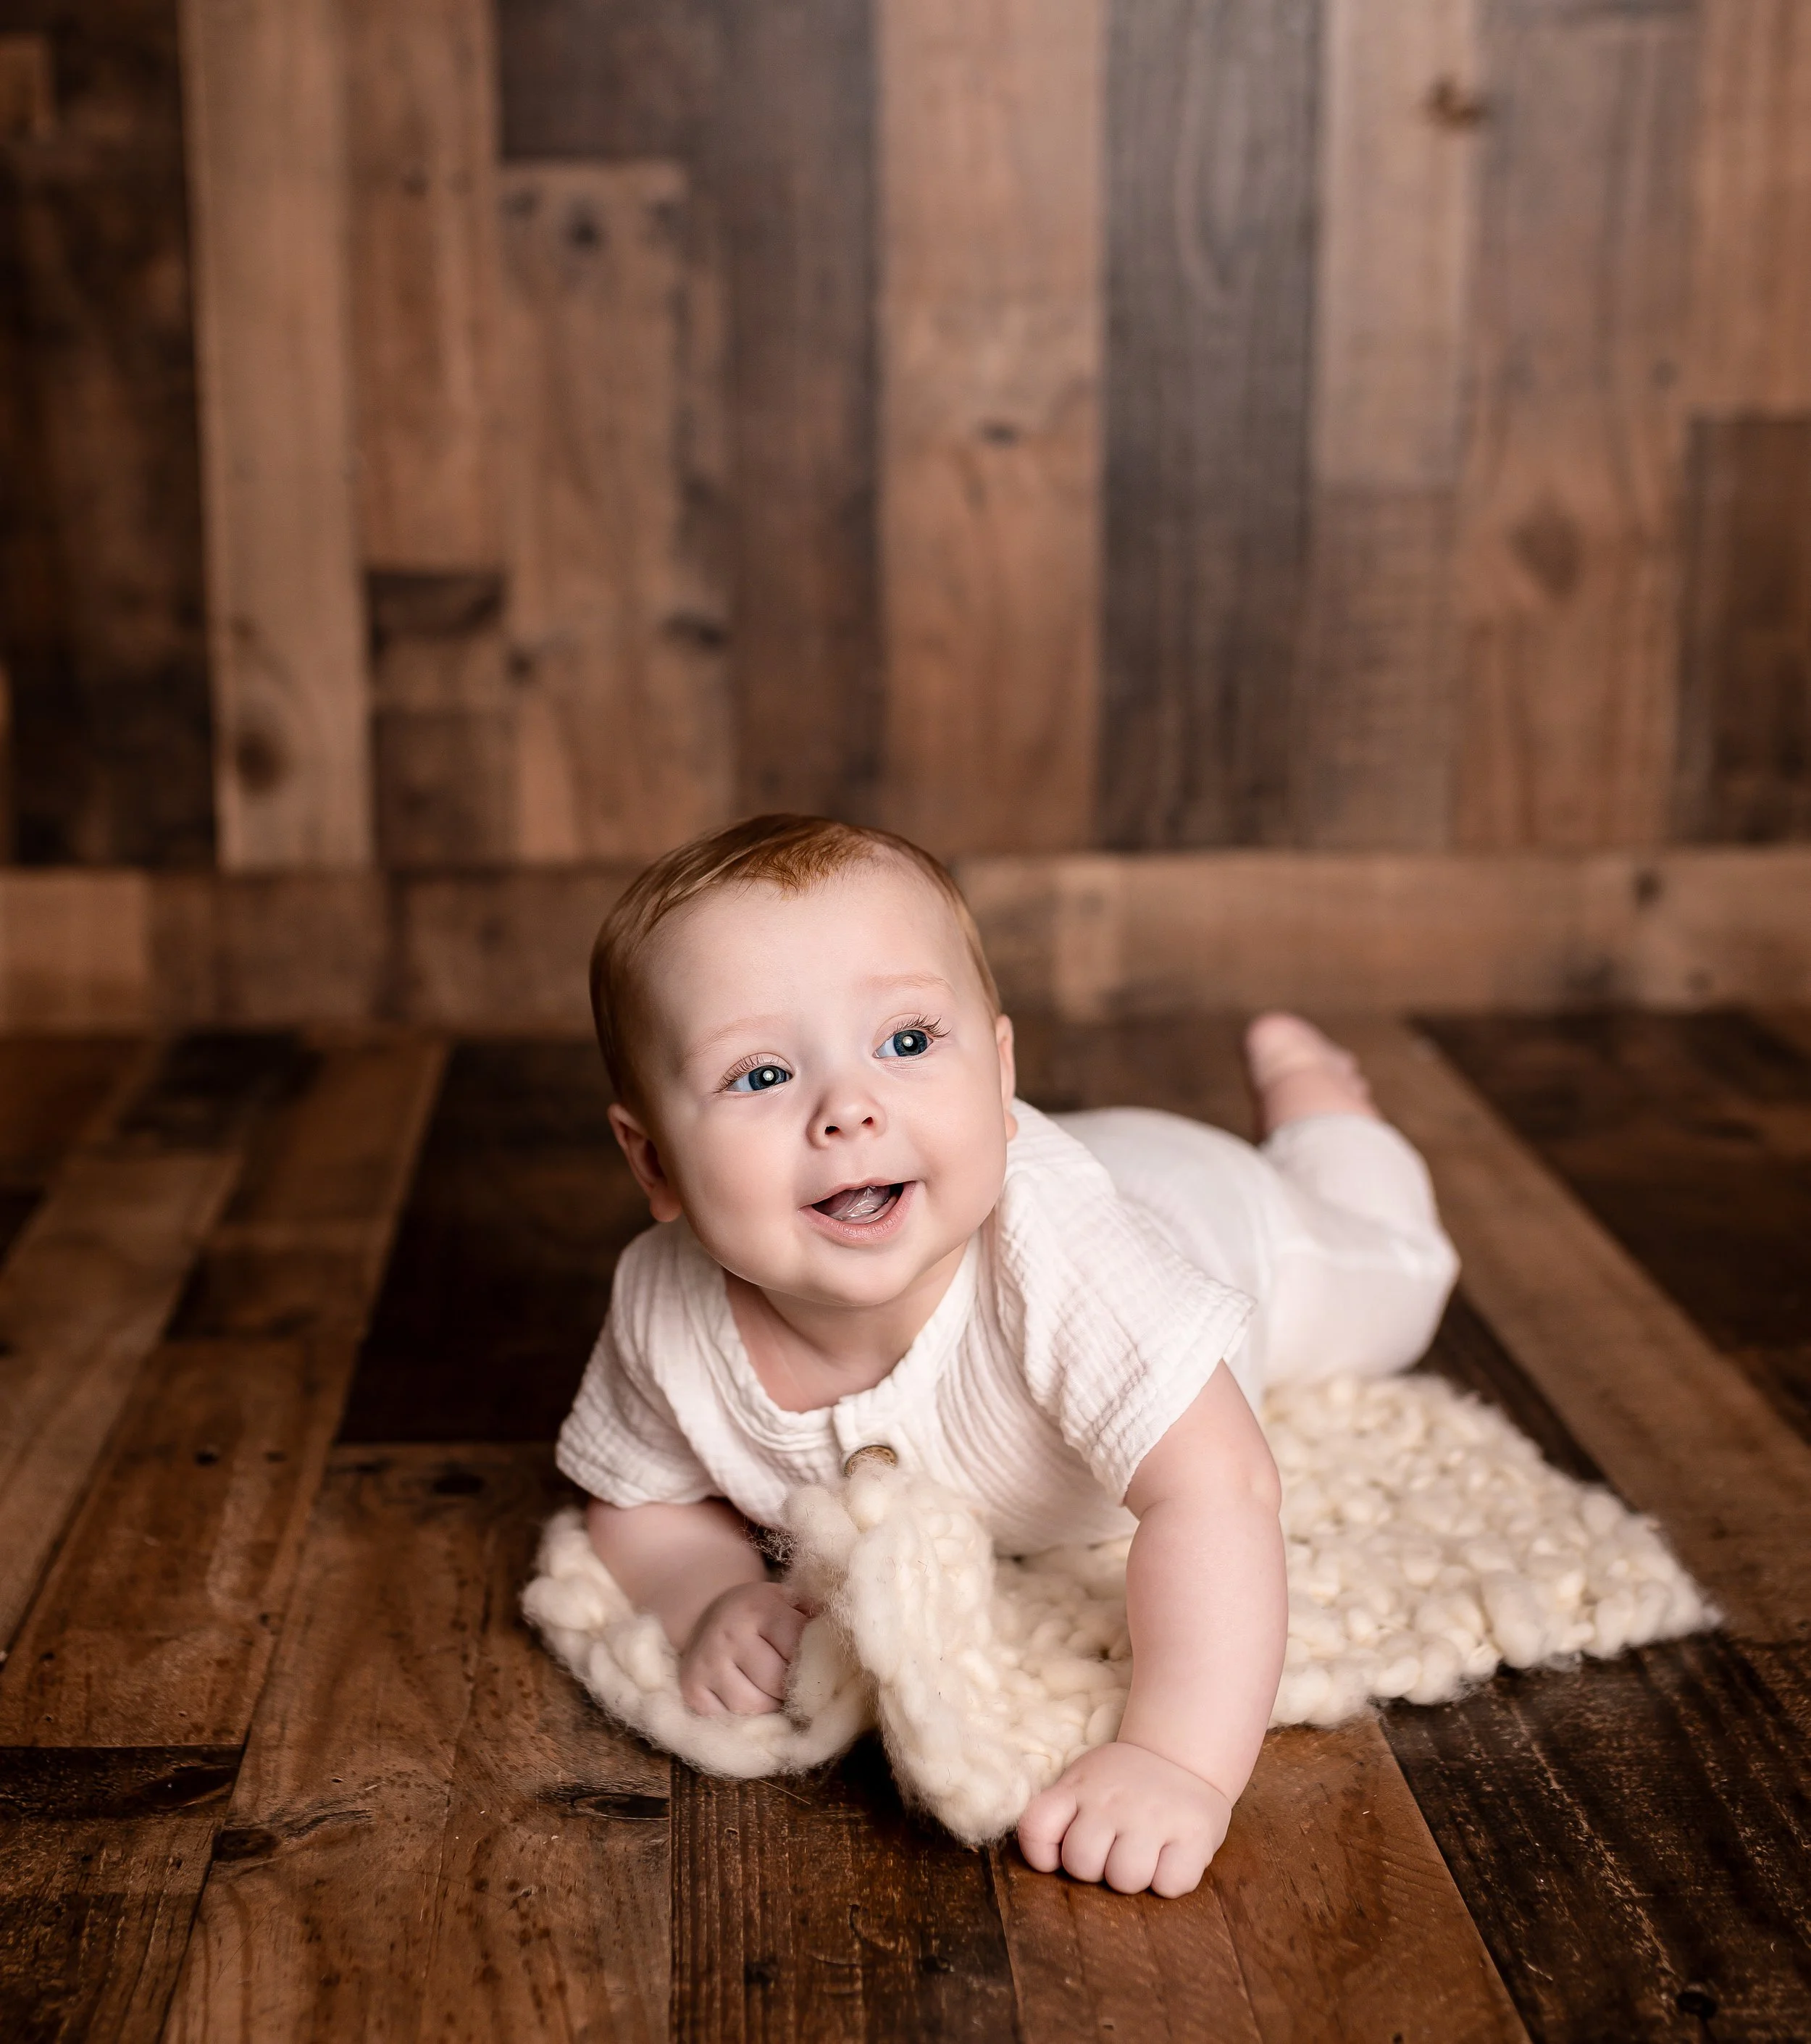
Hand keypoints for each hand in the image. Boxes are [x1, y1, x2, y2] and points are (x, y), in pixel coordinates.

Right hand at [678, 1580, 812, 1715]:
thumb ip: (816, 1617)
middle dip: (793, 1690)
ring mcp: (706, 1663)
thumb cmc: (760, 1614)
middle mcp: (728, 1633)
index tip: (820, 1668)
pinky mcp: (692, 1690)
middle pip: (777, 1682)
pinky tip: (750, 1700)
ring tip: (775, 1694)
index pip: (798, 1646)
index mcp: (758, 1607)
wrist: (708, 1616)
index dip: (814, 1662)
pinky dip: (746, 1719)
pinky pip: (729, 1720)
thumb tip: (848, 1638)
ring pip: (754, 1707)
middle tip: (798, 1687)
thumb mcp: (789, 1601)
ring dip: (772, 1707)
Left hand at [1017, 1741, 1232, 1896]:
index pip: (1036, 1829)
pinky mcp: (1193, 1835)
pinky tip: (1171, 1855)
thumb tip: (1047, 1862)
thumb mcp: (1084, 1781)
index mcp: (1079, 1788)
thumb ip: (1060, 1814)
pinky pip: (1170, 1884)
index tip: (1062, 1853)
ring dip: (1134, 1877)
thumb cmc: (1124, 1785)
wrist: (1182, 1756)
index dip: (1043, 1854)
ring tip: (1144, 1854)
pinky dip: (1170, 1880)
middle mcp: (1112, 1800)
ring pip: (1125, 1879)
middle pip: (1082, 1865)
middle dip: (1096, 1869)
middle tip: (1114, 1850)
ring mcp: (1153, 1816)